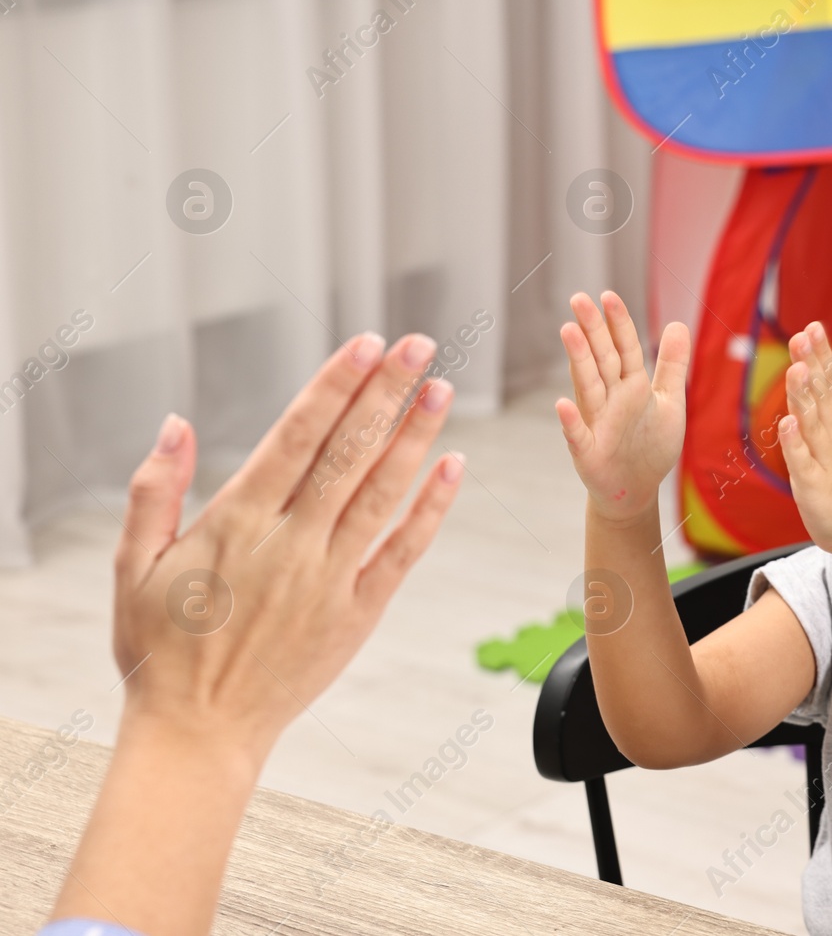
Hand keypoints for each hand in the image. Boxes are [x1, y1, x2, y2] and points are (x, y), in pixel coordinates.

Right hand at [111, 331, 462, 761]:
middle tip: (419, 345)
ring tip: (440, 389)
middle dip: (385, 393)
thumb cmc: (159, 649)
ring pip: (381, 493)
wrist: (198, 732)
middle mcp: (290, 543)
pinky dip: (429, 509)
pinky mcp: (357, 613)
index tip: (366, 344)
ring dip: (415, 437)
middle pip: (348, 452)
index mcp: (235, 523)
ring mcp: (329, 579)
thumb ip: (155, 490)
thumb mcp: (134, 567)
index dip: (336, 386)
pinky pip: (402, 552)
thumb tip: (176, 423)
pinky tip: (452, 468)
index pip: (296, 437)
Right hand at [555, 291, 689, 522]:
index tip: (608, 296)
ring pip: (587, 387)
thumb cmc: (649, 443)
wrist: (636, 490)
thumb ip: (672, 364)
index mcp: (630, 385)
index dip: (618, 323)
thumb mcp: (669, 401)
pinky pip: (578, 435)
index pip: (623, 348)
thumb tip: (679, 323)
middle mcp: (610, 399)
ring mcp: (597, 423)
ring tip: (568, 331)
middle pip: (601, 359)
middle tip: (579, 298)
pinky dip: (571, 421)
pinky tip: (562, 404)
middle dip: (592, 330)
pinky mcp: (588, 452)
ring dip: (578, 360)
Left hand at [776, 321, 831, 555]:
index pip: (831, 383)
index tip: (813, 326)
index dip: (821, 356)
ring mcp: (825, 460)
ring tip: (797, 369)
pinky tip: (787, 424)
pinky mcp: (813, 485)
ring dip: (805, 397)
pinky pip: (802, 462)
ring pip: (813, 424)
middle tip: (804, 334)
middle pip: (822, 396)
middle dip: (812, 365)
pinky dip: (794, 444)